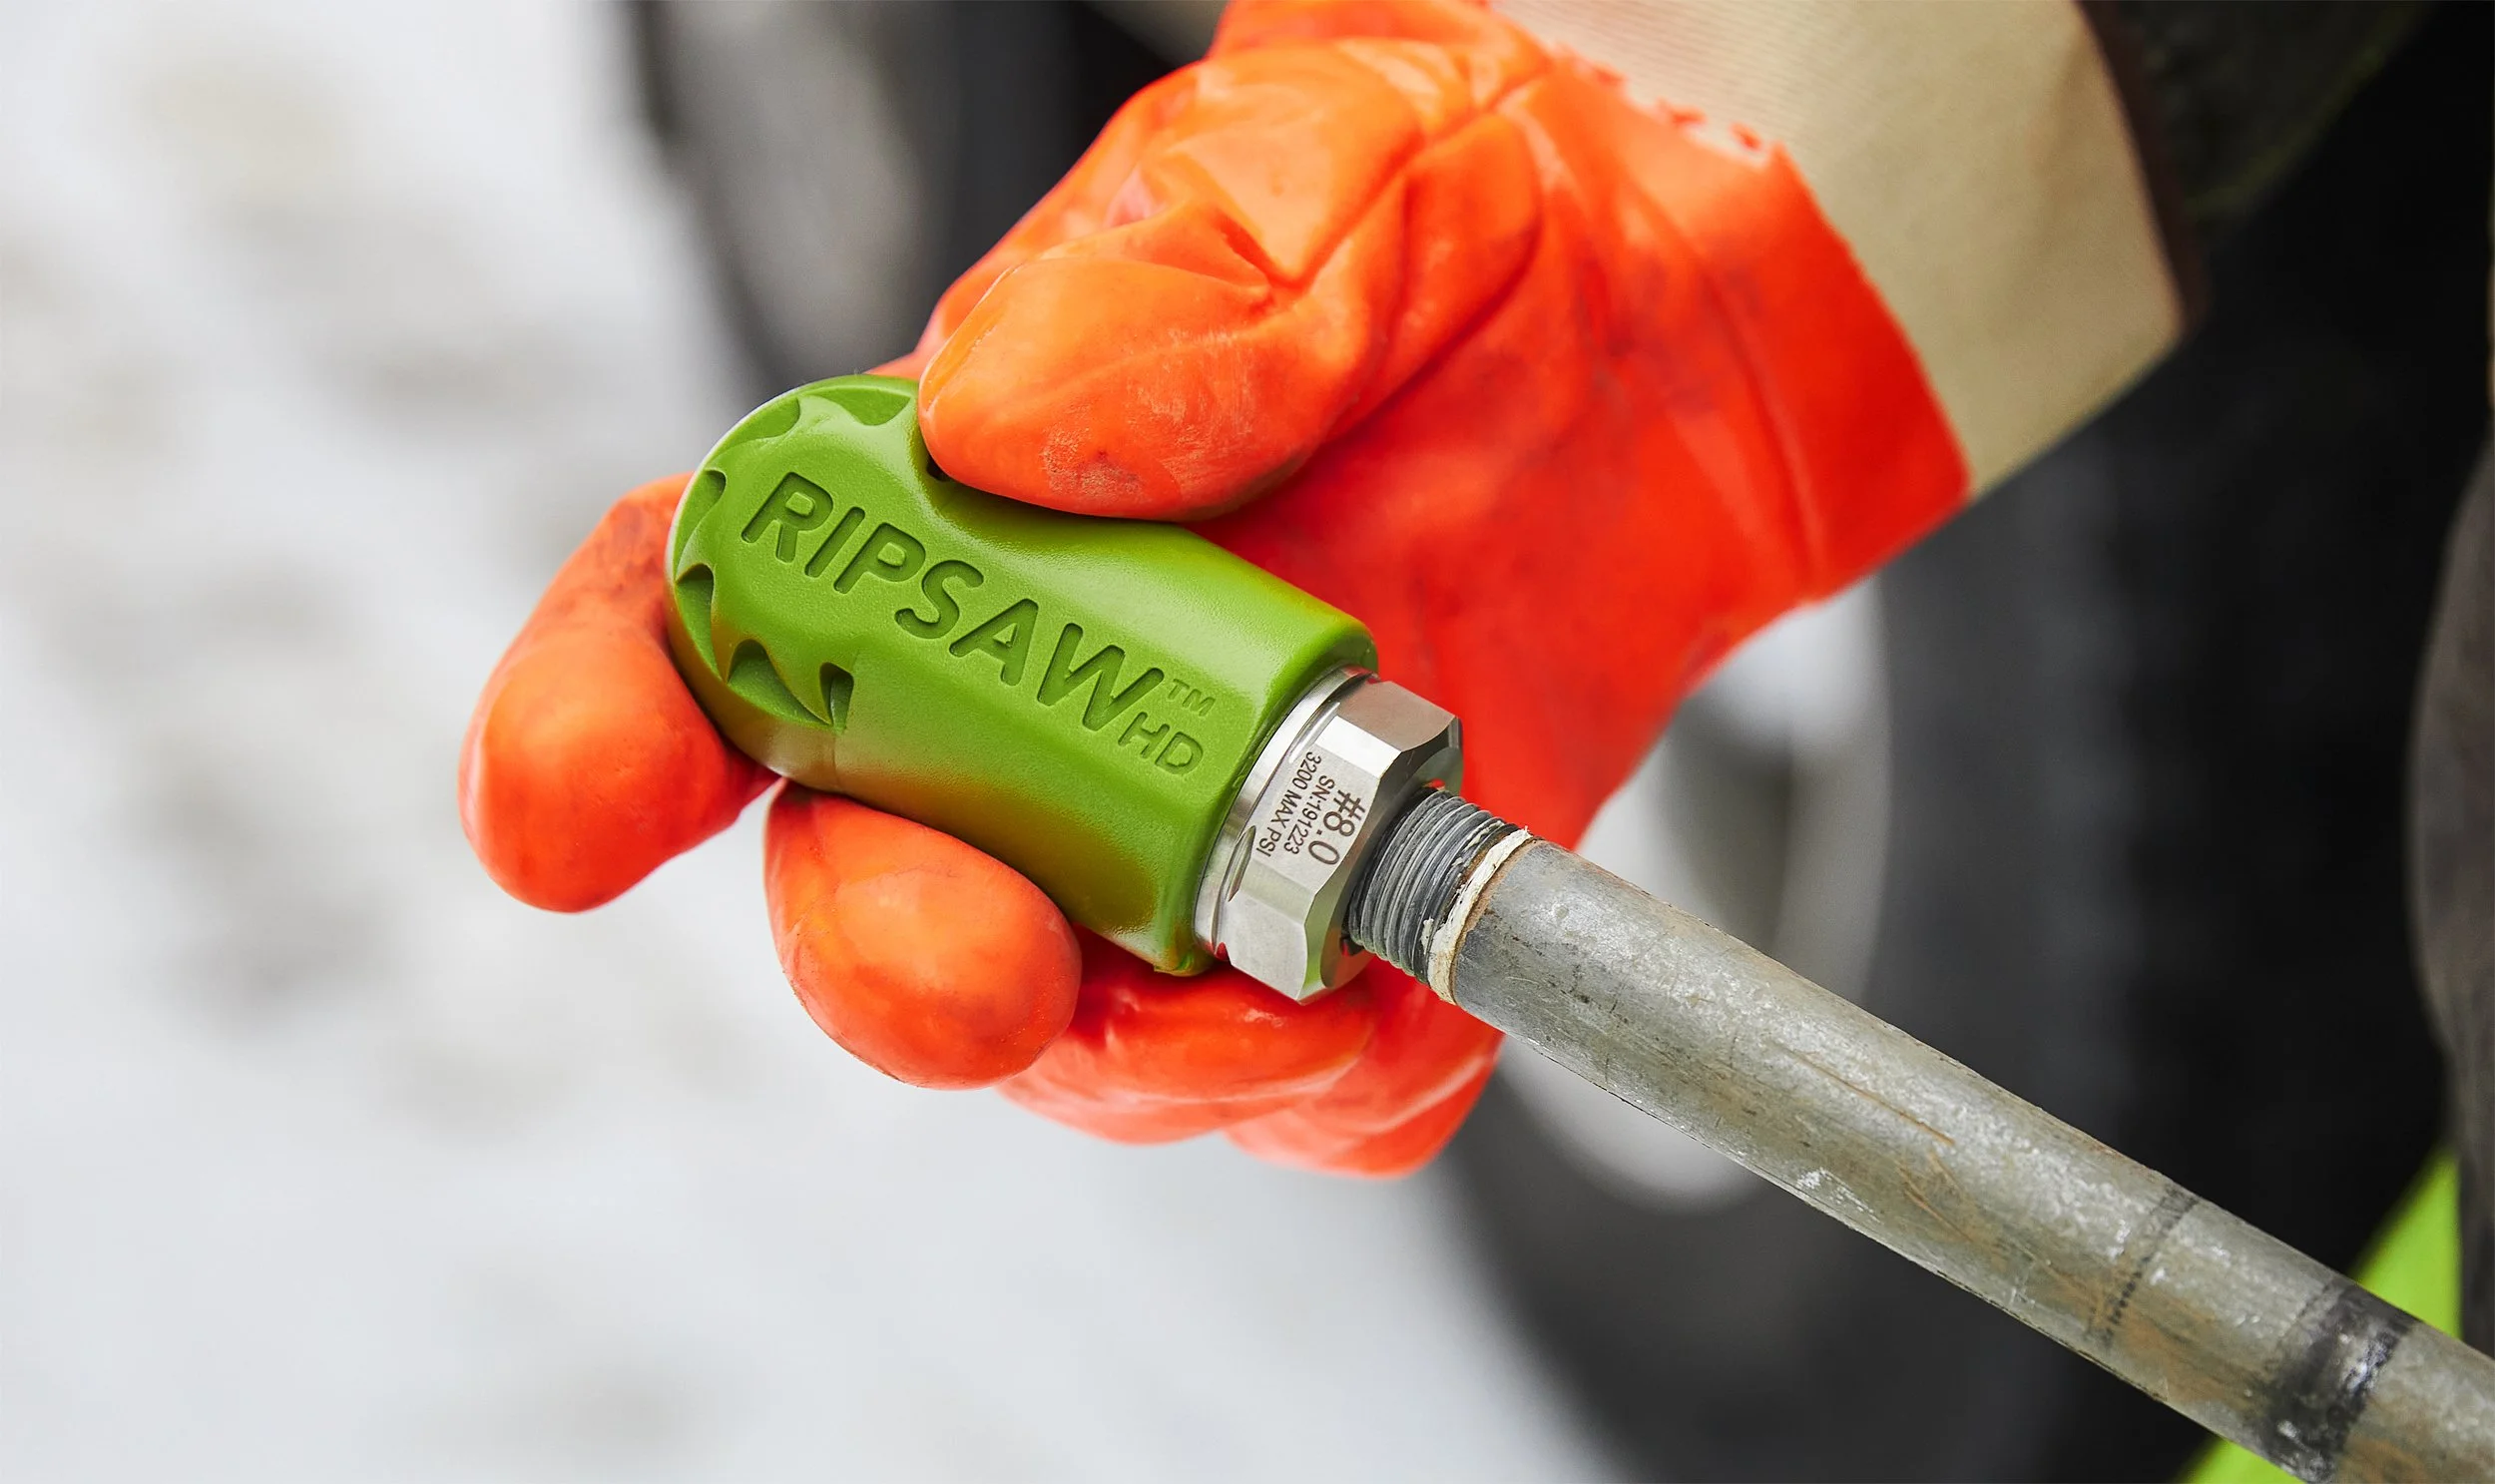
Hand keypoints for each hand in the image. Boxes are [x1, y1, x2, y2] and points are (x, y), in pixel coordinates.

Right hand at [462, 0, 1967, 1174]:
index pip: (712, 618)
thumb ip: (1174, 280)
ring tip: (1266, 967)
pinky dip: (1344, 1070)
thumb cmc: (1446, 211)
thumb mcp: (1322, 171)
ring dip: (1139, 1042)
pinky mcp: (1355, 919)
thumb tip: (1005, 428)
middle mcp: (1040, 701)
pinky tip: (1401, 989)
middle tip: (962, 954)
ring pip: (1085, 1030)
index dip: (608, 716)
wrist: (1683, 294)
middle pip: (875, 886)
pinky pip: (1317, 1079)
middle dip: (889, 949)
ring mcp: (1195, 830)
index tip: (574, 802)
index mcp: (952, 508)